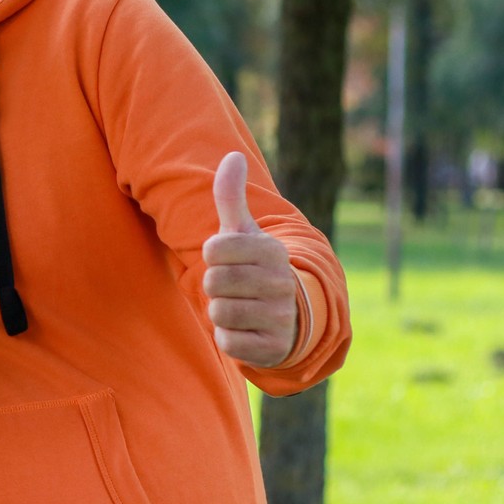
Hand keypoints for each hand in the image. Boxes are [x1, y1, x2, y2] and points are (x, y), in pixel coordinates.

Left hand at [202, 152, 297, 368]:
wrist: (290, 316)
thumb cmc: (255, 268)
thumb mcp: (244, 233)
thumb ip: (231, 197)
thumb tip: (233, 155)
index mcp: (273, 251)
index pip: (215, 249)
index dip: (213, 256)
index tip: (228, 259)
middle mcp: (281, 283)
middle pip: (213, 281)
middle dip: (215, 285)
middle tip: (234, 286)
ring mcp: (280, 316)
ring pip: (218, 311)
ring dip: (220, 311)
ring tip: (240, 307)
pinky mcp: (272, 347)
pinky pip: (227, 341)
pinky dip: (228, 337)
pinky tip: (246, 330)